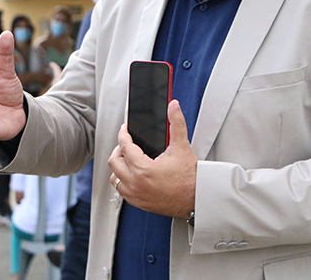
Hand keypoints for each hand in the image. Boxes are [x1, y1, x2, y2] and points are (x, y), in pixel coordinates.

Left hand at [108, 100, 196, 218]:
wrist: (196, 198)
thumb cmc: (190, 178)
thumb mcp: (182, 147)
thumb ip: (176, 123)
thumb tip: (173, 107)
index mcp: (143, 169)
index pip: (124, 146)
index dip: (123, 134)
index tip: (125, 130)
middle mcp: (136, 184)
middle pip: (114, 162)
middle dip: (119, 150)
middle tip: (128, 144)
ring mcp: (136, 195)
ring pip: (115, 178)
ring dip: (119, 167)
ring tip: (129, 160)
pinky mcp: (139, 203)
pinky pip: (122, 191)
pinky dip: (124, 181)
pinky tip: (133, 175)